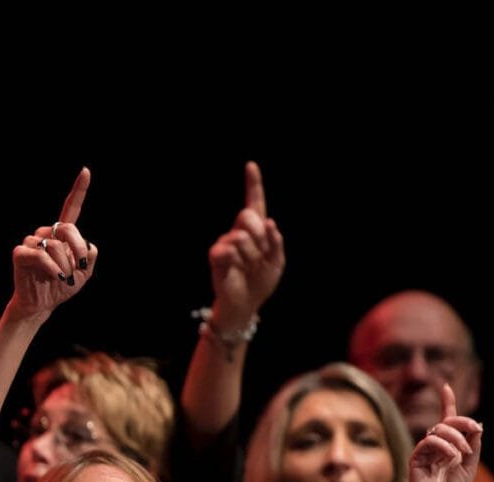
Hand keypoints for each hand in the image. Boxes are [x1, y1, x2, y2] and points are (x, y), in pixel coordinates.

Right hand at [9, 167, 96, 319]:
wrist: (41, 304)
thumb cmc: (61, 287)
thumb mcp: (84, 273)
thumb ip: (90, 256)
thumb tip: (85, 246)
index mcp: (62, 234)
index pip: (71, 208)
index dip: (79, 190)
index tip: (85, 171)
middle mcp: (46, 233)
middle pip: (66, 227)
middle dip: (77, 248)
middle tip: (79, 268)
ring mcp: (31, 242)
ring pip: (55, 245)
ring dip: (65, 265)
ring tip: (64, 278)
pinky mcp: (20, 253)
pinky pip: (40, 255)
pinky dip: (52, 268)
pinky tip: (55, 277)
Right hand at [207, 161, 284, 331]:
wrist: (246, 303)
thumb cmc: (260, 282)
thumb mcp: (277, 261)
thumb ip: (276, 242)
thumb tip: (269, 223)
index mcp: (256, 231)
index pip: (254, 203)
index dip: (253, 184)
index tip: (250, 166)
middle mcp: (238, 232)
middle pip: (247, 215)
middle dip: (260, 236)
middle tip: (262, 255)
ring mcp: (225, 243)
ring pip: (241, 237)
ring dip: (252, 256)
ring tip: (250, 268)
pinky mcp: (216, 256)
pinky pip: (226, 249)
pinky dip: (237, 260)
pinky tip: (237, 269)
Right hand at [407, 384, 481, 481]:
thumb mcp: (471, 465)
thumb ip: (473, 445)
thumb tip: (477, 425)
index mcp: (448, 446)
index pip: (447, 420)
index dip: (447, 403)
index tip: (446, 387)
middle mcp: (436, 446)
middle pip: (447, 422)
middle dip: (462, 422)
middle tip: (475, 431)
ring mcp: (425, 451)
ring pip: (439, 430)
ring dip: (456, 437)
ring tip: (463, 453)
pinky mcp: (416, 458)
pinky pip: (429, 442)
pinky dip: (444, 446)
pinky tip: (452, 457)